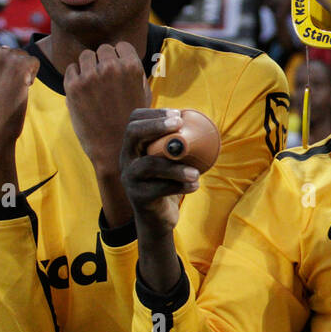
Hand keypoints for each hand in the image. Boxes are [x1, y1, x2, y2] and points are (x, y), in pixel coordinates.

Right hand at [0, 39, 38, 153]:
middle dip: (9, 67)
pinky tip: (18, 90)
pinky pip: (34, 62)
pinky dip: (31, 77)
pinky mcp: (19, 65)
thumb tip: (1, 46)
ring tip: (7, 91)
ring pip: (21, 55)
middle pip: (8, 50)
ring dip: (20, 72)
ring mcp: (0, 57)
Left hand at [63, 43, 150, 175]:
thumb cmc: (132, 122)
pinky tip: (83, 91)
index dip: (119, 57)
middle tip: (104, 79)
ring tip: (93, 84)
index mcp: (132, 67)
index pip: (121, 46)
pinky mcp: (73, 86)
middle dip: (103, 61)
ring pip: (85, 56)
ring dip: (88, 66)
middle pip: (102, 49)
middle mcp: (111, 68)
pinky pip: (71, 68)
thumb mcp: (144, 94)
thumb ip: (135, 72)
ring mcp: (90, 76)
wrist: (114, 148)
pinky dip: (75, 76)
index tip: (117, 69)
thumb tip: (124, 57)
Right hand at [120, 109, 200, 236]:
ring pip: (148, 165)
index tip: (177, 115)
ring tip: (196, 172)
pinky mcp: (139, 198)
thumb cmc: (168, 181)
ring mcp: (130, 179)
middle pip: (133, 134)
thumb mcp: (171, 161)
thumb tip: (203, 124)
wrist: (158, 217)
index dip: (154, 114)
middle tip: (179, 125)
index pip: (134, 121)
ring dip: (175, 166)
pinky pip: (159, 189)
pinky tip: (195, 185)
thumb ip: (179, 145)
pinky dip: (180, 186)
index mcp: (134, 146)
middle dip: (156, 126)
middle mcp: (127, 159)